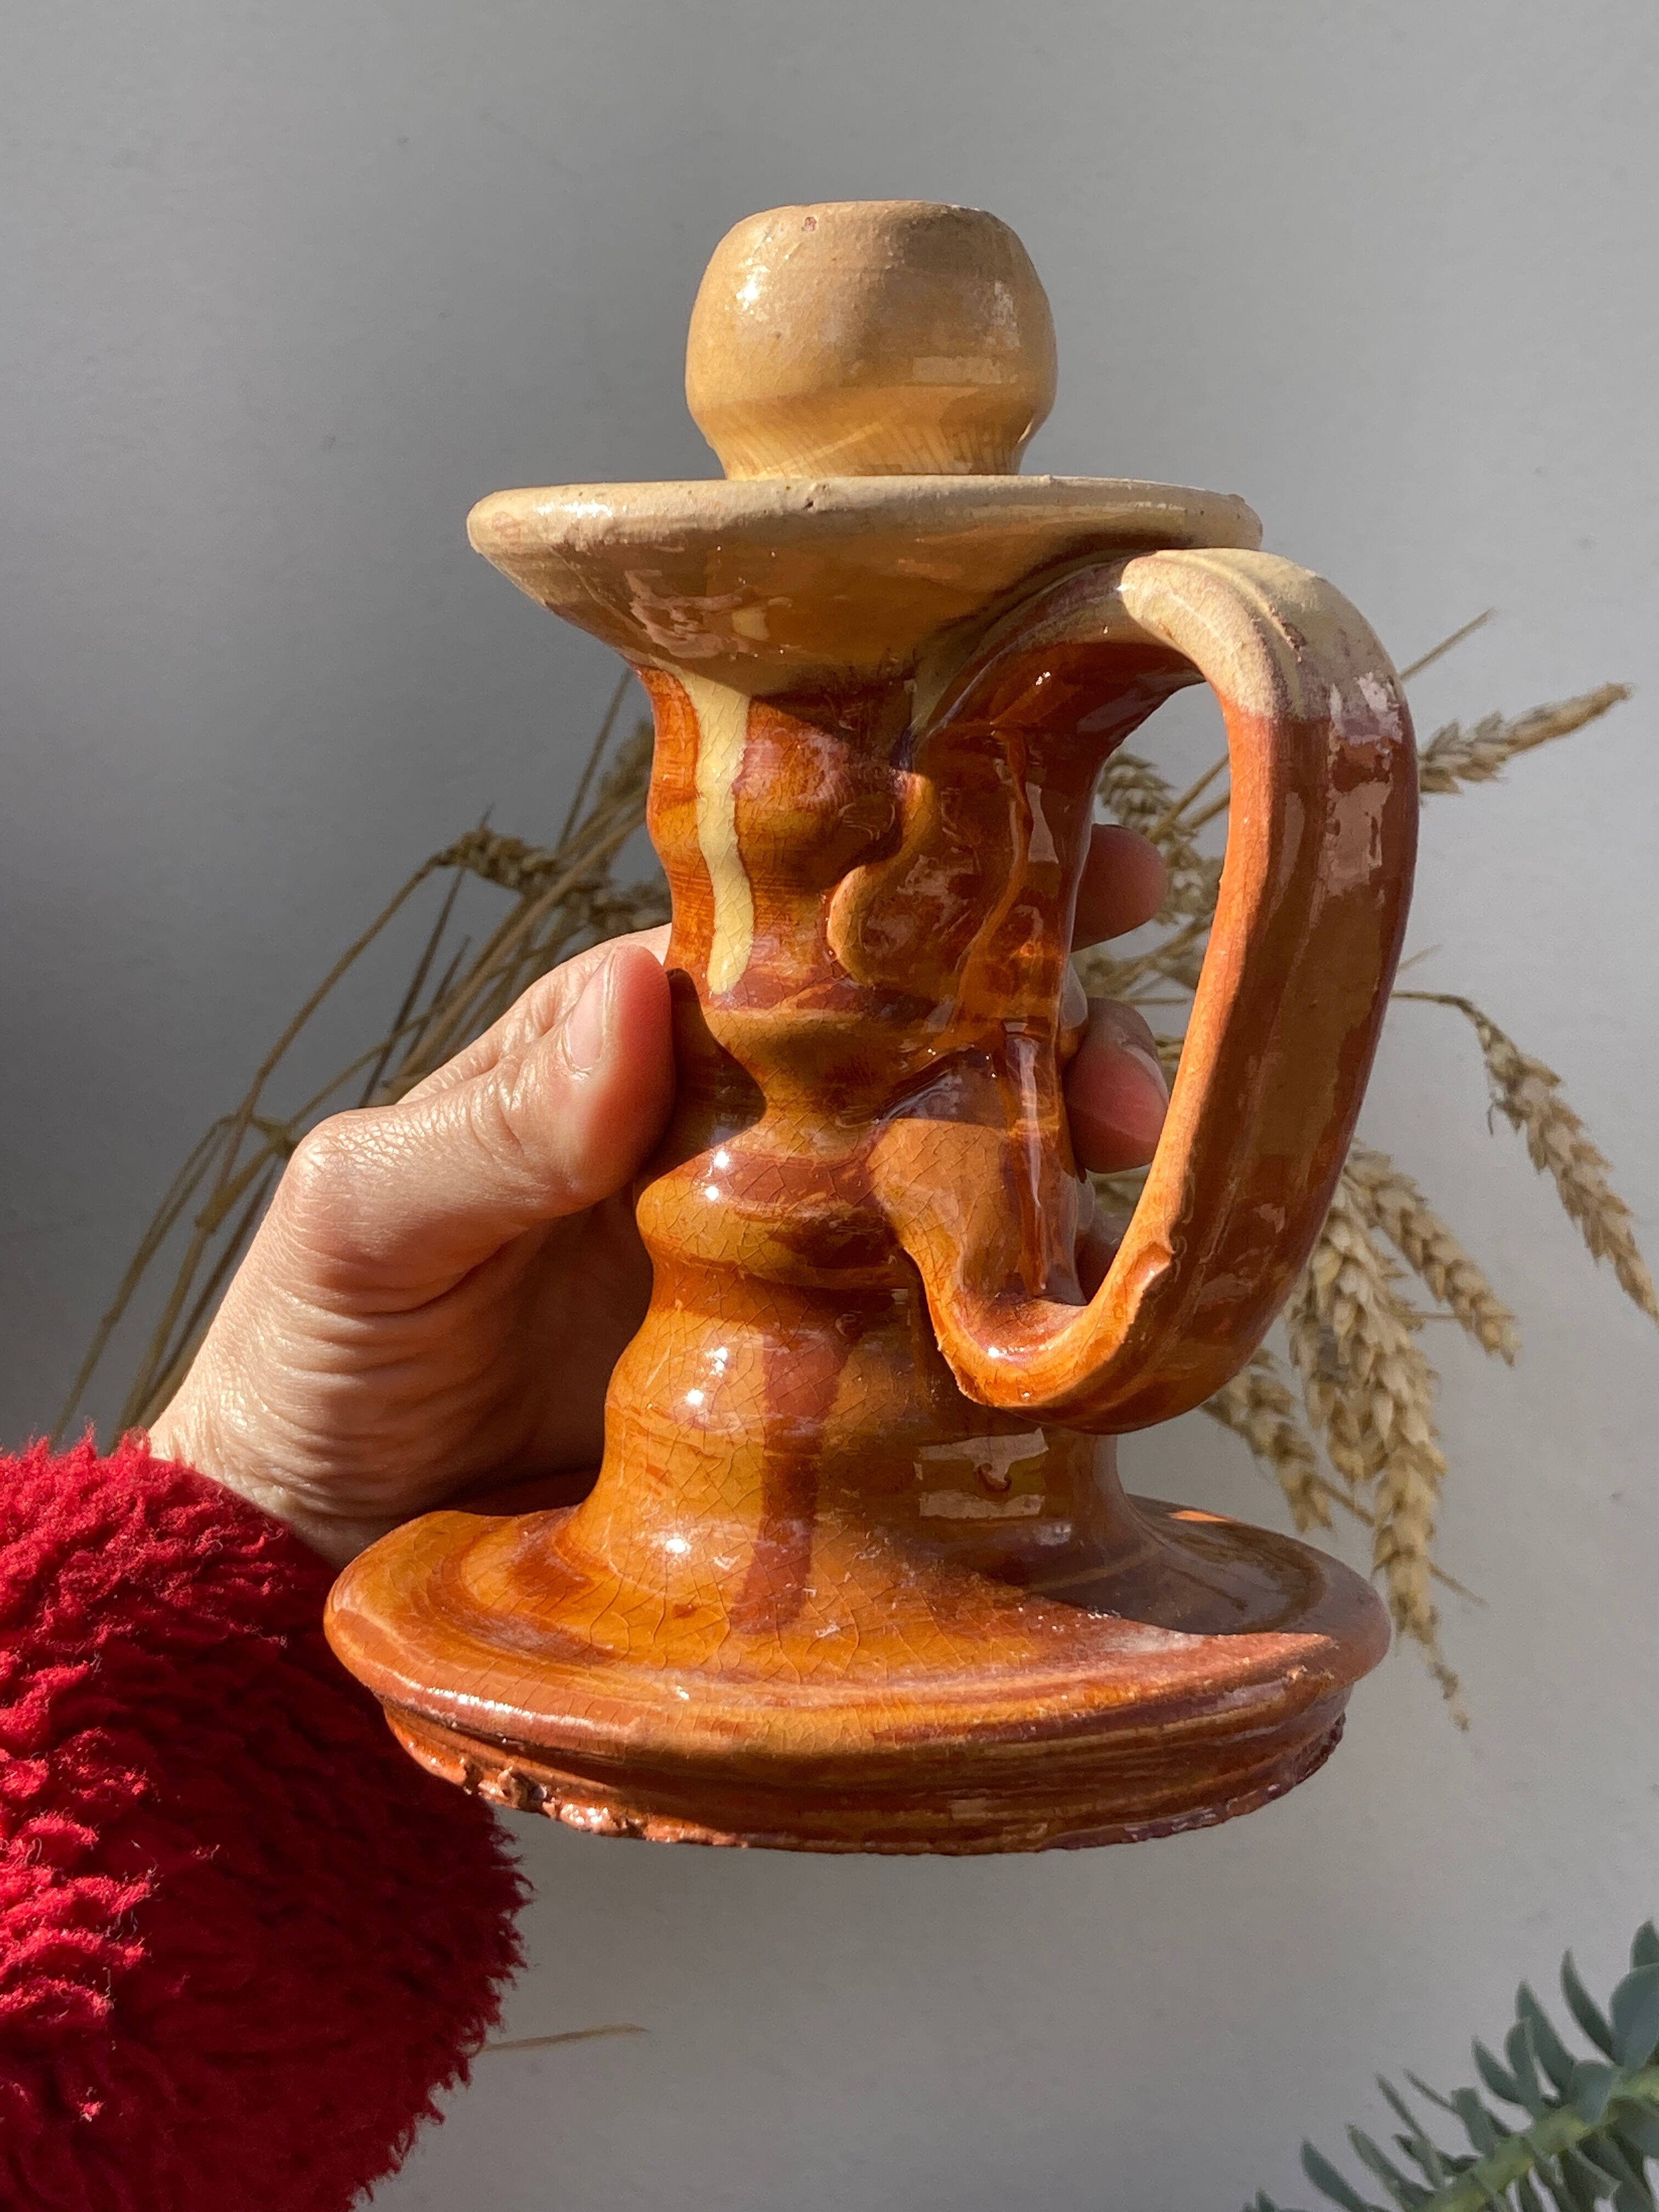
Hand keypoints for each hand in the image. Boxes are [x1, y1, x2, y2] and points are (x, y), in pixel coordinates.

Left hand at [149, 827, 1170, 1560]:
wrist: (316, 1548)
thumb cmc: (319, 1351)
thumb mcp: (363, 1220)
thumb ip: (490, 1121)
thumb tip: (631, 984)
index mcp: (632, 1058)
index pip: (794, 946)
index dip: (919, 889)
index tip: (1051, 846)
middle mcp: (732, 1148)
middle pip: (910, 1058)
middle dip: (1039, 1030)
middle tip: (1126, 1066)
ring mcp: (785, 1276)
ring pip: (948, 1189)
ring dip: (1054, 1170)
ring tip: (1133, 1177)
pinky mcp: (812, 1403)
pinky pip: (932, 1345)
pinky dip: (1015, 1326)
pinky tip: (1081, 1330)